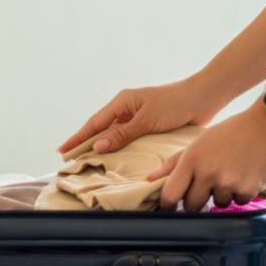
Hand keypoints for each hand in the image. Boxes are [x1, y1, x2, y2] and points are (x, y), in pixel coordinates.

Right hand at [57, 76, 225, 155]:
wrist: (203, 99)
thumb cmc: (175, 104)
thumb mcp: (146, 120)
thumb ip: (122, 134)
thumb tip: (97, 146)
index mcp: (122, 103)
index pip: (94, 124)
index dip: (77, 138)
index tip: (62, 151)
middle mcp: (127, 111)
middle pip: (100, 131)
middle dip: (85, 145)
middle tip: (70, 161)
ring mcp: (137, 119)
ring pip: (114, 137)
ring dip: (103, 150)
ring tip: (88, 165)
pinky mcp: (149, 128)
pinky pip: (129, 142)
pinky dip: (120, 151)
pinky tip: (115, 162)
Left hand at [147, 101, 265, 210]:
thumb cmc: (231, 132)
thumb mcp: (198, 142)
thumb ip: (174, 163)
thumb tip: (150, 178)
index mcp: (192, 160)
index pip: (170, 195)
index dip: (168, 205)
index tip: (170, 206)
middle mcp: (209, 173)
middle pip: (192, 206)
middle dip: (197, 200)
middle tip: (207, 185)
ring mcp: (229, 183)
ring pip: (219, 204)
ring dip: (224, 195)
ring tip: (232, 173)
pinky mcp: (250, 190)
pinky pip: (241, 202)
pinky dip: (244, 193)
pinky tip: (247, 175)